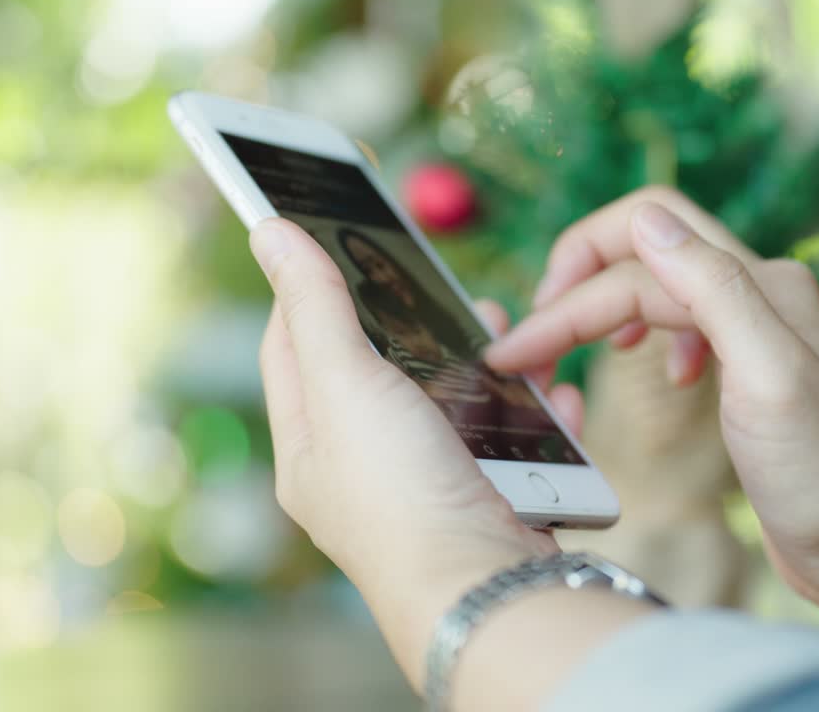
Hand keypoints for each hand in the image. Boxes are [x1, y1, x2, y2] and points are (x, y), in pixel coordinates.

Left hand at [250, 218, 588, 689]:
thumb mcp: (347, 382)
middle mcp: (361, 471)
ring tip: (505, 329)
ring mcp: (427, 489)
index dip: (306, 290)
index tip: (331, 242)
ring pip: (453, 405)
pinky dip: (531, 415)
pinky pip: (509, 445)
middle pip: (380, 373)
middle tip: (444, 287)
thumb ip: (315, 304)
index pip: (290, 349)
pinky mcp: (487, 503)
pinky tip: (551, 395)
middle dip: (416, 323)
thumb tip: (267, 230)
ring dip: (483, 363)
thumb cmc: (400, 489)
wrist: (484, 589)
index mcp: (309, 447)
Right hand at [486, 188, 818, 604]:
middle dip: (575, 280)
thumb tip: (644, 220)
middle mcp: (759, 290)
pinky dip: (645, 329)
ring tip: (567, 349)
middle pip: (641, 244)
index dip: (565, 307)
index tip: (510, 355)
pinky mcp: (748, 364)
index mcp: (762, 285)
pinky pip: (680, 316)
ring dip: (601, 303)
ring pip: (655, 279)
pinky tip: (660, 374)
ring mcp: (754, 326)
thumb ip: (714, 289)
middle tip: (530, 337)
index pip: (633, 270)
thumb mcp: (769, 378)